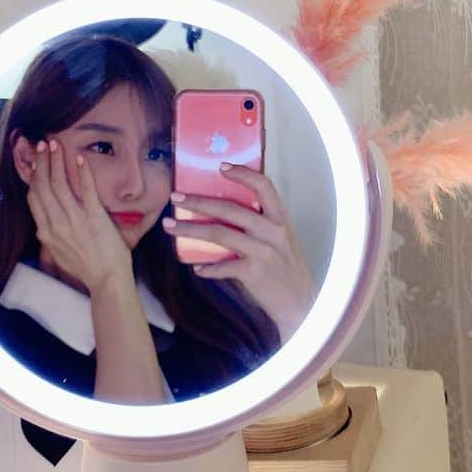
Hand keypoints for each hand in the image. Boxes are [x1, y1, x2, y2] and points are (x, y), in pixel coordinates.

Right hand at [26, 139, 132, 293]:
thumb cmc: (86, 269)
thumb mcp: (58, 255)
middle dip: (41, 162)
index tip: (35, 163)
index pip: (34, 198)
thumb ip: (50, 238)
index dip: (33, 177)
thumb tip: (43, 227)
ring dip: (56, 161)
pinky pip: (86, 189)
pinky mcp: (94, 217)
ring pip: (59, 184)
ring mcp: (74, 219)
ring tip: (55, 145)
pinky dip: (82, 172)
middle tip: (42, 145)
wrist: (107, 280)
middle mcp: (56, 224)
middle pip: (42, 186)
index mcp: (46, 233)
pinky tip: (79, 158)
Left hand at [163, 164, 314, 341]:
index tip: (220, 166)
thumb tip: (225, 212)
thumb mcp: (282, 240)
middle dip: (198, 201)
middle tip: (176, 197)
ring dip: (190, 228)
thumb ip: (261, 225)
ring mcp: (264, 252)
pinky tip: (196, 268)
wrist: (301, 305)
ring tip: (170, 226)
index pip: (264, 186)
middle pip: (230, 208)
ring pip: (219, 233)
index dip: (242, 174)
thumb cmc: (287, 270)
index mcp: (281, 219)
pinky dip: (207, 267)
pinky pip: (222, 266)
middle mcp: (273, 231)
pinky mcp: (254, 273)